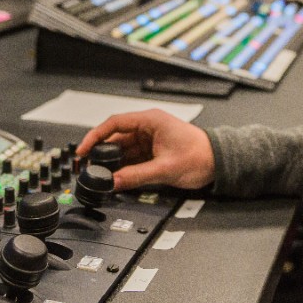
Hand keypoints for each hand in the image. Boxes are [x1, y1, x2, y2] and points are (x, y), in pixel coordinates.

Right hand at [77, 110, 214, 191]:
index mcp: (150, 120)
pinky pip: (132, 158)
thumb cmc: (200, 156)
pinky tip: (116, 177)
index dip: (95, 136)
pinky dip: (123, 167)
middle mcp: (148, 127)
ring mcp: (150, 139)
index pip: (115, 123)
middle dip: (101, 152)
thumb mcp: (165, 168)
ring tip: (100, 175)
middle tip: (87, 167)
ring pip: (123, 149)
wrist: (219, 162)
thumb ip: (136, 175)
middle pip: (116, 137)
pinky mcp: (153, 152)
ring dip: (112, 162)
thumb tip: (113, 182)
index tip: (83, 150)